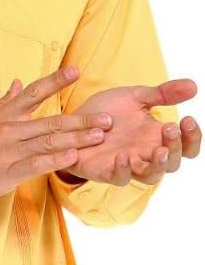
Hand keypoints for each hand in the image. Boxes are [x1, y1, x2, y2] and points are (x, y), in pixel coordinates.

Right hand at [0, 65, 115, 211]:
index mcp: (1, 116)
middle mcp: (7, 129)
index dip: (55, 82)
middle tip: (108, 118)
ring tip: (101, 135)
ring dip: (77, 138)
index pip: (32, 93)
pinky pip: (36, 165)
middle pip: (51, 122)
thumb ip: (1, 104)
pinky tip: (75, 157)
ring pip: (49, 142)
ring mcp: (7, 151)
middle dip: (82, 120)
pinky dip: (57, 160)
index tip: (75, 71)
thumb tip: (17, 83)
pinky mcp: (5, 173)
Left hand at [57, 78, 199, 184]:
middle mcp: (146, 154)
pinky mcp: (105, 171)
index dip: (192, 137)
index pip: (186, 146)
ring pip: (151, 176)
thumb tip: (194, 85)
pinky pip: (120, 178)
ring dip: (157, 165)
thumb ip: (162, 94)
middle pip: (172, 163)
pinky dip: (124, 170)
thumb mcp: (136, 97)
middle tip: (171, 128)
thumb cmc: (106, 112)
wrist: (72, 120)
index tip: (188, 119)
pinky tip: (124, 156)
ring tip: (158, 150)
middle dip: (175, 147)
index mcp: (157, 137)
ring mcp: (127, 165)